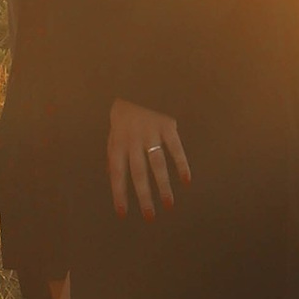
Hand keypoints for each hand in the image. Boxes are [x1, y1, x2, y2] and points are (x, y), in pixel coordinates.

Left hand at [107, 99, 189, 220]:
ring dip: (164, 186)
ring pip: (157, 164)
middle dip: (144, 196)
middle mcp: (133, 140)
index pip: (117, 174)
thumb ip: (114, 156)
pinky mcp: (167, 125)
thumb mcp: (112, 134)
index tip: (122, 213)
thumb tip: (113, 178)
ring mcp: (150, 132)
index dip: (119, 193)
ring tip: (169, 204)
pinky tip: (186, 180)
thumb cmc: (123, 115)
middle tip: (150, 216)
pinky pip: (175, 148)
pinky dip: (181, 164)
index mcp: (117, 143)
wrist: (135, 82)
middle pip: (139, 173)